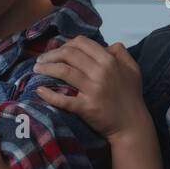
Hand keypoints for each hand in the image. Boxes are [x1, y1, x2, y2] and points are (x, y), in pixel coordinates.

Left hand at [33, 37, 149, 139]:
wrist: (132, 125)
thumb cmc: (131, 96)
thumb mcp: (132, 69)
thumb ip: (120, 52)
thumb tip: (106, 45)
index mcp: (110, 61)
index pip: (82, 43)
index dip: (66, 44)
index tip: (57, 50)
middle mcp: (101, 72)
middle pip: (69, 54)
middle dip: (51, 54)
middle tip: (40, 60)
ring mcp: (93, 90)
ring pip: (63, 71)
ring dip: (46, 68)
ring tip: (36, 70)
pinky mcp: (86, 107)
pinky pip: (63, 99)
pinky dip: (49, 94)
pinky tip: (39, 90)